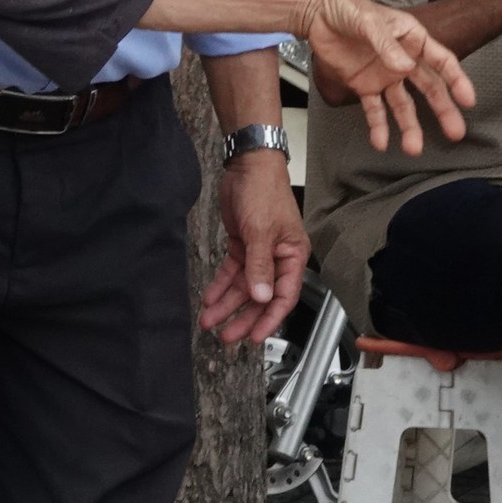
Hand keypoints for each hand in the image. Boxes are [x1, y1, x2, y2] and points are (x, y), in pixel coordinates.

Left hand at [198, 150, 307, 344]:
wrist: (248, 165)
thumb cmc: (265, 192)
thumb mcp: (261, 232)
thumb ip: (260, 267)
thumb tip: (262, 297)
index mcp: (292, 256)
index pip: (284, 296)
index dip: (270, 318)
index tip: (255, 337)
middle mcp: (277, 258)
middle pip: (261, 296)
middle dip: (243, 316)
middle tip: (226, 336)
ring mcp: (258, 252)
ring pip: (243, 287)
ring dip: (227, 304)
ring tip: (210, 321)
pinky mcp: (242, 245)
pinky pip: (231, 272)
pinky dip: (220, 285)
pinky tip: (209, 298)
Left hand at [300, 0, 475, 154]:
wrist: (317, 12)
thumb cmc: (347, 7)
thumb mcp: (368, 20)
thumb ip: (386, 44)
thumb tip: (405, 67)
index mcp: (412, 38)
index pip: (441, 61)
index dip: (456, 80)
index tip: (467, 100)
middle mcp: (403, 60)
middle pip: (429, 88)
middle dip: (442, 111)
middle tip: (455, 133)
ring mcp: (385, 75)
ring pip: (404, 105)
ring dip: (410, 127)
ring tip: (413, 148)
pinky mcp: (364, 85)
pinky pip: (374, 109)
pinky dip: (378, 126)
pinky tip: (380, 142)